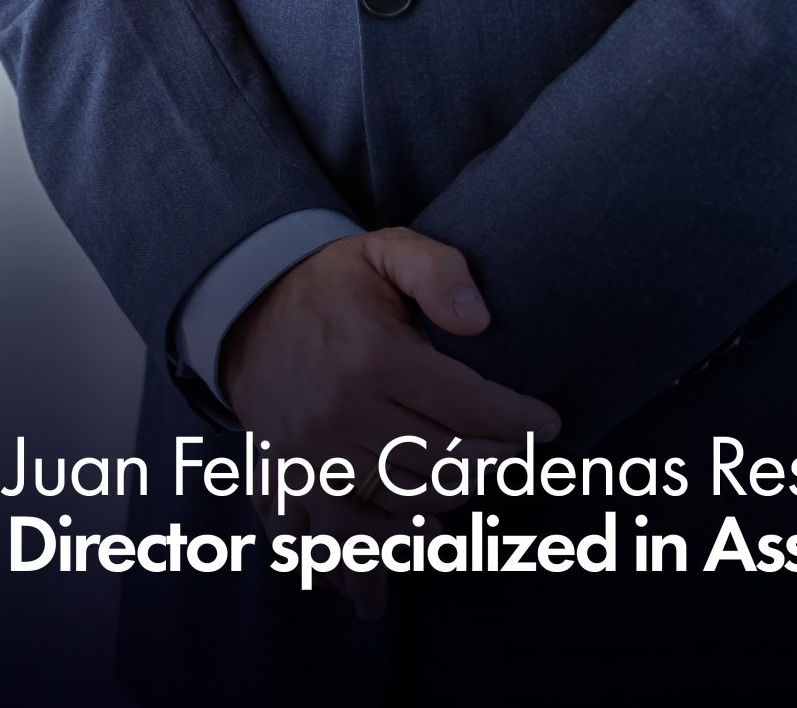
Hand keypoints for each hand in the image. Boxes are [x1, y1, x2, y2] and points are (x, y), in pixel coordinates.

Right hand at [220, 226, 560, 618]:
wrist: (248, 309)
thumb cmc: (332, 282)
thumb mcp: (387, 251)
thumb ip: (439, 272)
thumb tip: (480, 321)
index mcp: (374, 358)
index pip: (466, 406)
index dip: (516, 420)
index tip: (548, 424)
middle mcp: (344, 413)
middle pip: (445, 460)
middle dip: (497, 460)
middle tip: (524, 451)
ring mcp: (315, 453)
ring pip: (406, 501)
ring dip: (456, 496)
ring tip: (486, 477)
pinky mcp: (294, 477)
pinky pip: (347, 530)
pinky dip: (386, 545)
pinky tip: (421, 544)